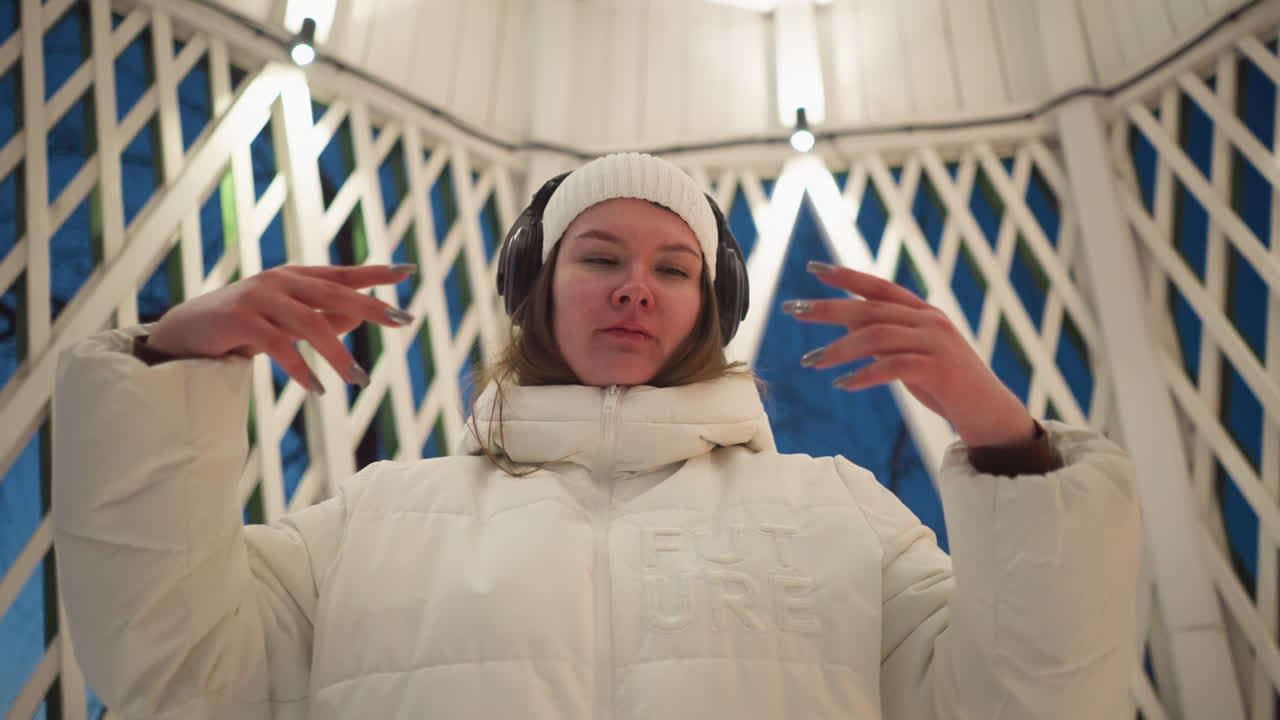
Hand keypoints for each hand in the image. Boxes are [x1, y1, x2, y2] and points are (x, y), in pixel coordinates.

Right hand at [145, 264, 416, 392]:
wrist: (186, 331)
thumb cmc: (244, 325)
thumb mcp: (288, 320)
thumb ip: (323, 316)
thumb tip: (363, 315)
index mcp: (294, 277)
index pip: (341, 274)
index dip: (374, 272)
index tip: (407, 271)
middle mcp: (280, 281)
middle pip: (334, 293)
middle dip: (372, 307)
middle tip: (404, 321)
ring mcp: (259, 298)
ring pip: (310, 324)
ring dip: (339, 355)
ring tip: (360, 380)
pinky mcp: (240, 320)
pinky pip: (279, 347)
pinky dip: (301, 369)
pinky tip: (318, 389)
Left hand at [782, 261, 1035, 448]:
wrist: (990, 415)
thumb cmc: (946, 387)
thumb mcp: (910, 357)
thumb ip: (884, 340)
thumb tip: (844, 326)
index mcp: (924, 312)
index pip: (880, 287)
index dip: (847, 275)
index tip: (813, 268)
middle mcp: (930, 321)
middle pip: (870, 308)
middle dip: (828, 308)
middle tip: (793, 310)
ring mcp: (937, 343)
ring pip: (877, 336)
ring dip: (838, 349)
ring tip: (810, 362)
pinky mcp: (940, 370)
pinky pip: (893, 366)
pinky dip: (863, 375)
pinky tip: (842, 385)